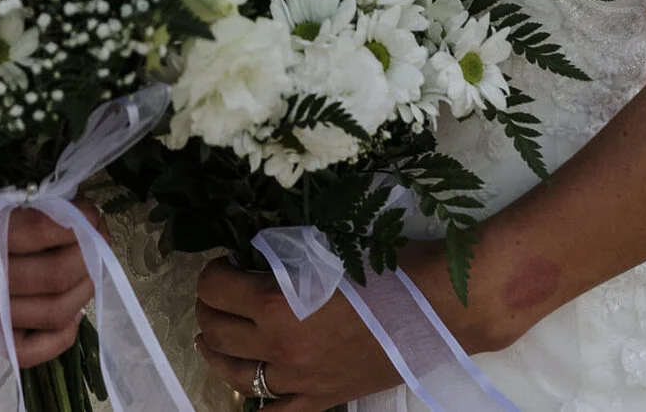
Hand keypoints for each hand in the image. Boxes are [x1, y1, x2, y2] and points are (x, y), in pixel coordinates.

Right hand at [0, 202, 100, 367]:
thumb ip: (21, 198)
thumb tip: (74, 207)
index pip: (43, 231)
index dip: (79, 220)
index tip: (90, 212)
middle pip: (55, 275)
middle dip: (90, 253)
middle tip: (97, 235)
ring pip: (53, 312)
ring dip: (85, 287)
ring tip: (91, 266)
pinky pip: (30, 351)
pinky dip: (62, 335)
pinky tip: (74, 311)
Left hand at [194, 259, 403, 411]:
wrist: (437, 308)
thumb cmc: (386, 266)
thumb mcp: (325, 249)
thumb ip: (283, 259)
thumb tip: (256, 258)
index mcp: (277, 302)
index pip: (217, 288)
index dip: (213, 272)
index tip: (225, 264)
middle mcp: (281, 346)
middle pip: (217, 332)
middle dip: (208, 309)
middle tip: (216, 296)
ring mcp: (300, 379)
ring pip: (237, 375)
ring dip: (216, 353)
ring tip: (212, 338)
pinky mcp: (322, 399)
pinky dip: (257, 403)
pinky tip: (249, 387)